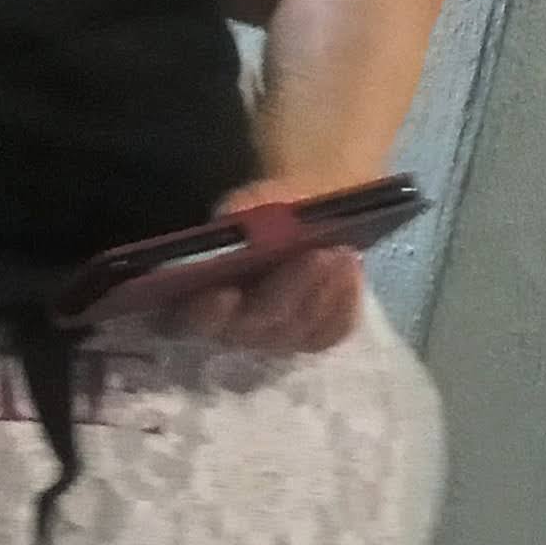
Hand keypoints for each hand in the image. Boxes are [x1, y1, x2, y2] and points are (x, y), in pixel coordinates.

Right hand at [137, 182, 368, 355]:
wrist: (292, 226)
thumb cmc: (258, 217)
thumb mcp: (247, 205)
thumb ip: (239, 213)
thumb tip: (238, 215)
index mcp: (194, 300)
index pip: (194, 319)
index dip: (208, 312)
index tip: (226, 291)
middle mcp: (230, 330)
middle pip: (258, 324)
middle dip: (289, 288)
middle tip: (317, 254)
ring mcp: (273, 338)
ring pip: (299, 329)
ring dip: (323, 291)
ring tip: (341, 252)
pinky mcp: (311, 338)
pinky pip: (331, 331)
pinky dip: (344, 301)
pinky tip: (351, 268)